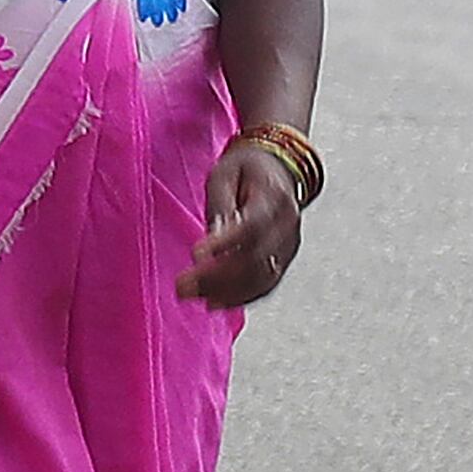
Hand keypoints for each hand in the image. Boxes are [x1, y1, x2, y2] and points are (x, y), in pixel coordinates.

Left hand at [179, 139, 303, 308]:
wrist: (280, 169)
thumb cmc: (245, 169)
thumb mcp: (226, 173)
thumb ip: (221, 205)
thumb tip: (211, 238)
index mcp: (275, 198)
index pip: (253, 226)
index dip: (225, 243)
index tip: (195, 254)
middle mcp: (288, 226)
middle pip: (257, 259)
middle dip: (218, 277)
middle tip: (182, 286)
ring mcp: (290, 246)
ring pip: (264, 278)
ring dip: (228, 293)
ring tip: (193, 298)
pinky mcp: (285, 259)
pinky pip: (267, 283)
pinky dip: (242, 297)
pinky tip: (215, 303)